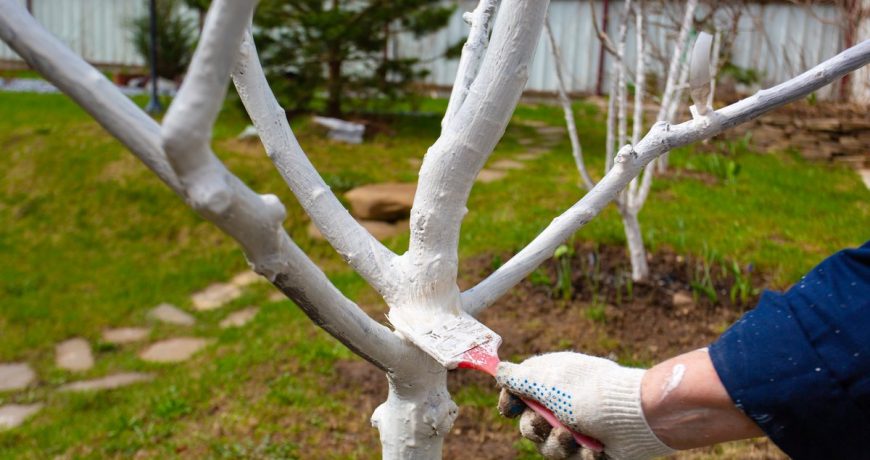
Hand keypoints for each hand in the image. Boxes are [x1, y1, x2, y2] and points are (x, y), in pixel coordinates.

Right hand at [496, 352, 673, 459]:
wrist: (637, 417)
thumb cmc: (591, 393)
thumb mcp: (549, 381)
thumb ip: (519, 378)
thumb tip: (498, 370)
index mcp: (551, 382)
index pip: (519, 393)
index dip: (510, 402)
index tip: (509, 408)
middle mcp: (562, 404)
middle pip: (529, 425)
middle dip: (534, 428)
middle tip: (547, 425)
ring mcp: (578, 427)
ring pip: (548, 447)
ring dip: (558, 445)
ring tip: (574, 438)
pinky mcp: (591, 448)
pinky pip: (573, 459)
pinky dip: (583, 454)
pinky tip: (596, 448)